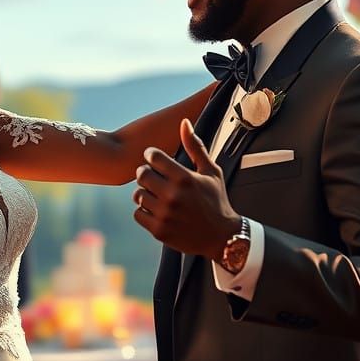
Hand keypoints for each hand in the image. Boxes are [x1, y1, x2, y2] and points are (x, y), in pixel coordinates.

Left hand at [133, 118, 239, 259]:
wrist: (222, 237)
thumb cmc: (216, 201)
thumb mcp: (210, 172)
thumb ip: (195, 147)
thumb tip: (184, 123)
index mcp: (185, 178)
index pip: (153, 157)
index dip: (151, 155)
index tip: (154, 159)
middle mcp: (173, 196)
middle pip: (142, 174)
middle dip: (145, 172)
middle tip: (152, 175)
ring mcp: (165, 214)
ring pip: (138, 194)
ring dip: (144, 192)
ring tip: (156, 193)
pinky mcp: (159, 230)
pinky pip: (138, 213)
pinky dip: (144, 210)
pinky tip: (157, 209)